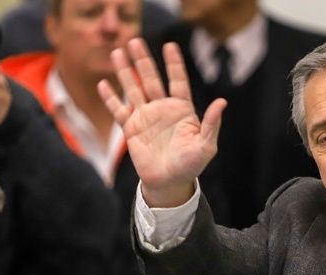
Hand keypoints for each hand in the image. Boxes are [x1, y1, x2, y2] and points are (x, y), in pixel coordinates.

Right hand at [98, 38, 226, 207]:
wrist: (169, 182)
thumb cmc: (190, 165)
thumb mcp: (206, 146)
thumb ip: (211, 124)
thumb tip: (222, 102)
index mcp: (182, 110)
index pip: (178, 81)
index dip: (174, 63)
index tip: (170, 45)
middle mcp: (162, 109)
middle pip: (151, 79)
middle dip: (143, 60)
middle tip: (134, 40)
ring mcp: (145, 117)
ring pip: (133, 88)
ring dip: (125, 71)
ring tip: (118, 52)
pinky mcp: (131, 129)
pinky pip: (119, 110)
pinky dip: (111, 98)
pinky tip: (103, 84)